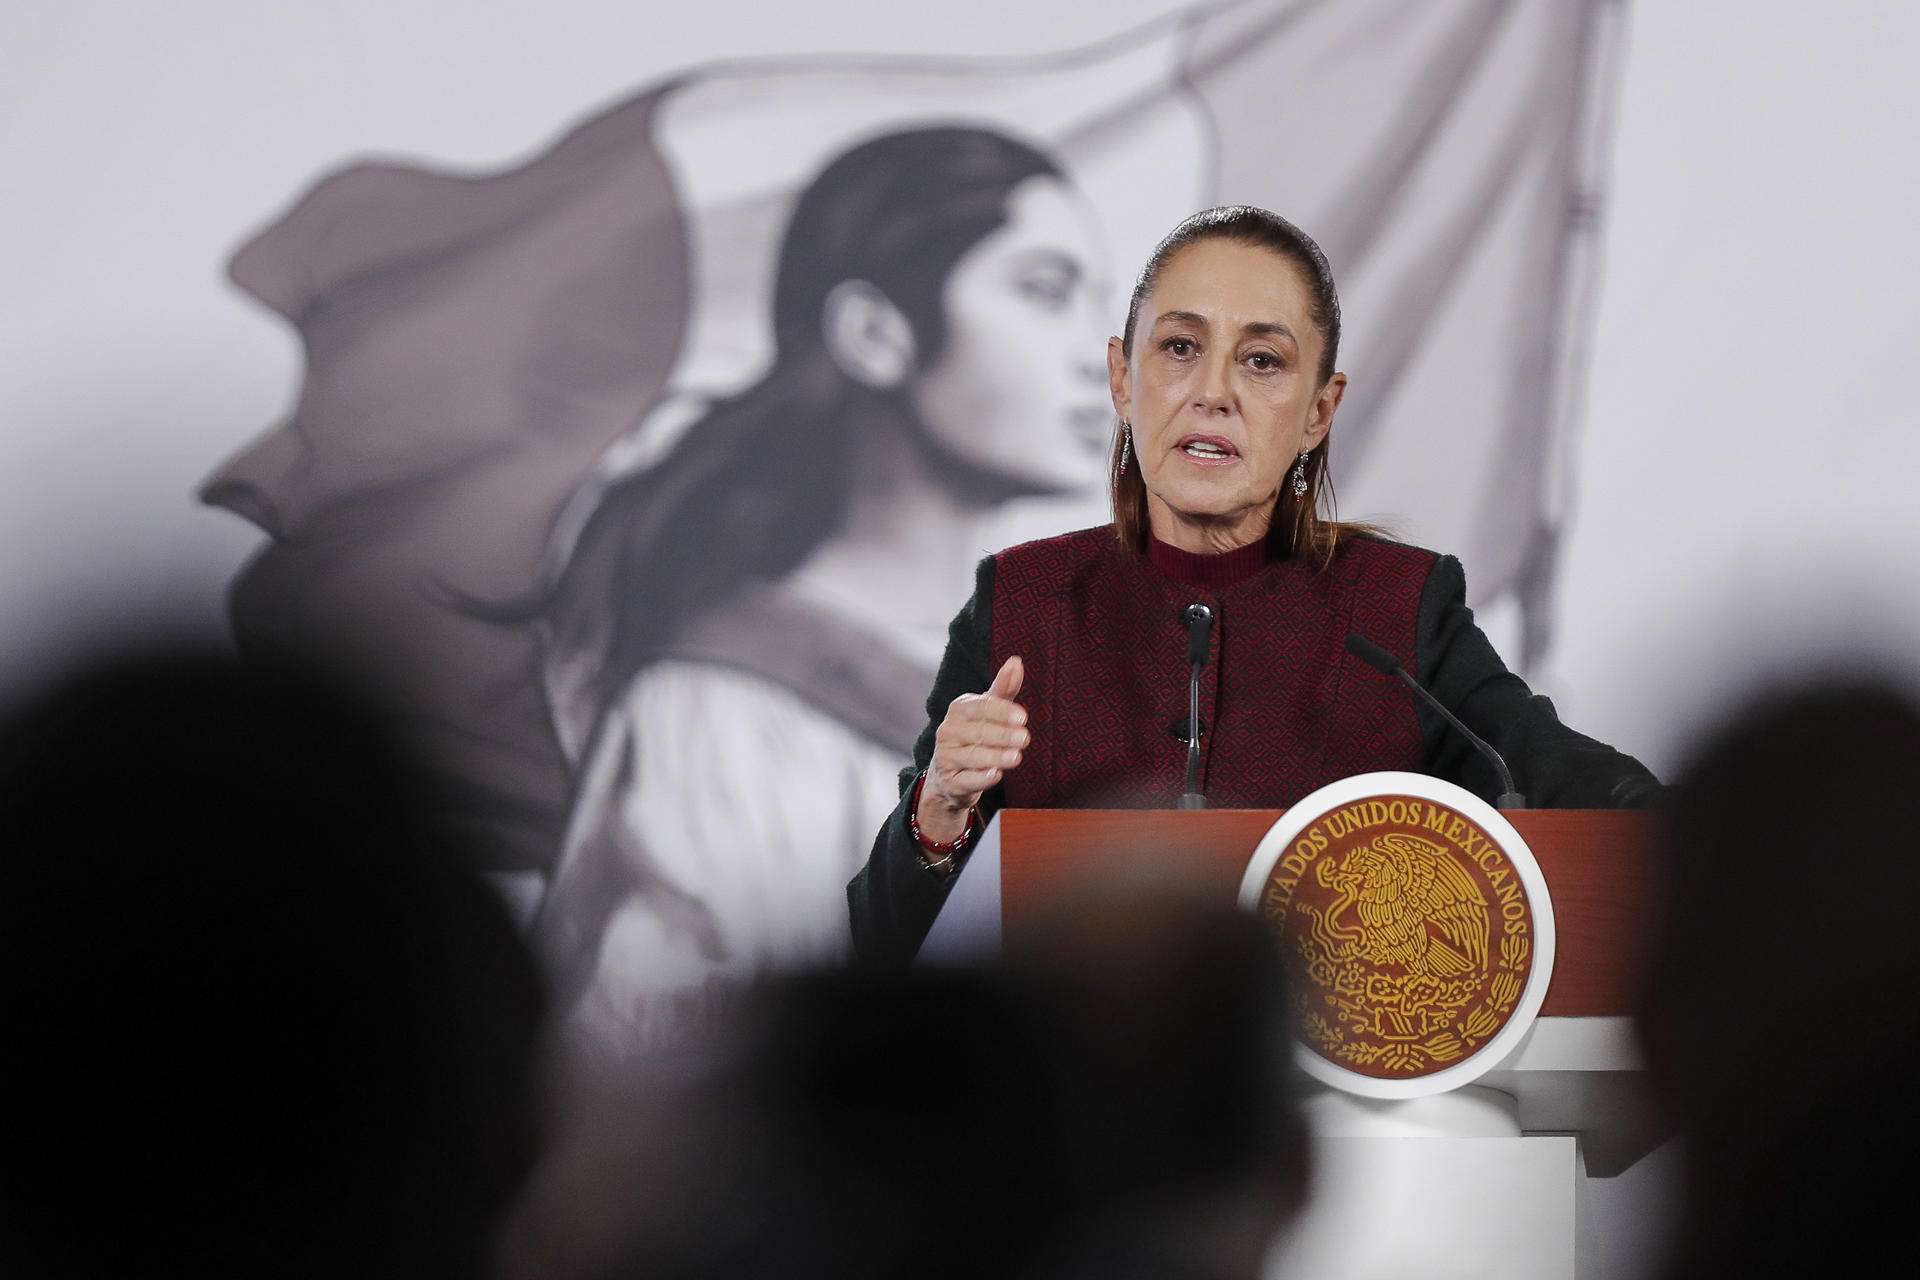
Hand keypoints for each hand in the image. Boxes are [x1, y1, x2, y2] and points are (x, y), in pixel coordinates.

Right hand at [917, 656, 1027, 842]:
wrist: (951, 774)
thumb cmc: (975, 734)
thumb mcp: (989, 710)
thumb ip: (1003, 688)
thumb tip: (1016, 661)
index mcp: (958, 709)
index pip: (980, 707)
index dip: (1002, 712)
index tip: (1023, 717)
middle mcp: (948, 731)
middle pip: (979, 732)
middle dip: (1003, 735)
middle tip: (1025, 738)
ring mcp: (946, 757)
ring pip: (973, 756)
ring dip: (996, 757)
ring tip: (1016, 757)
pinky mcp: (950, 781)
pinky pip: (966, 779)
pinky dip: (981, 778)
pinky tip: (996, 776)